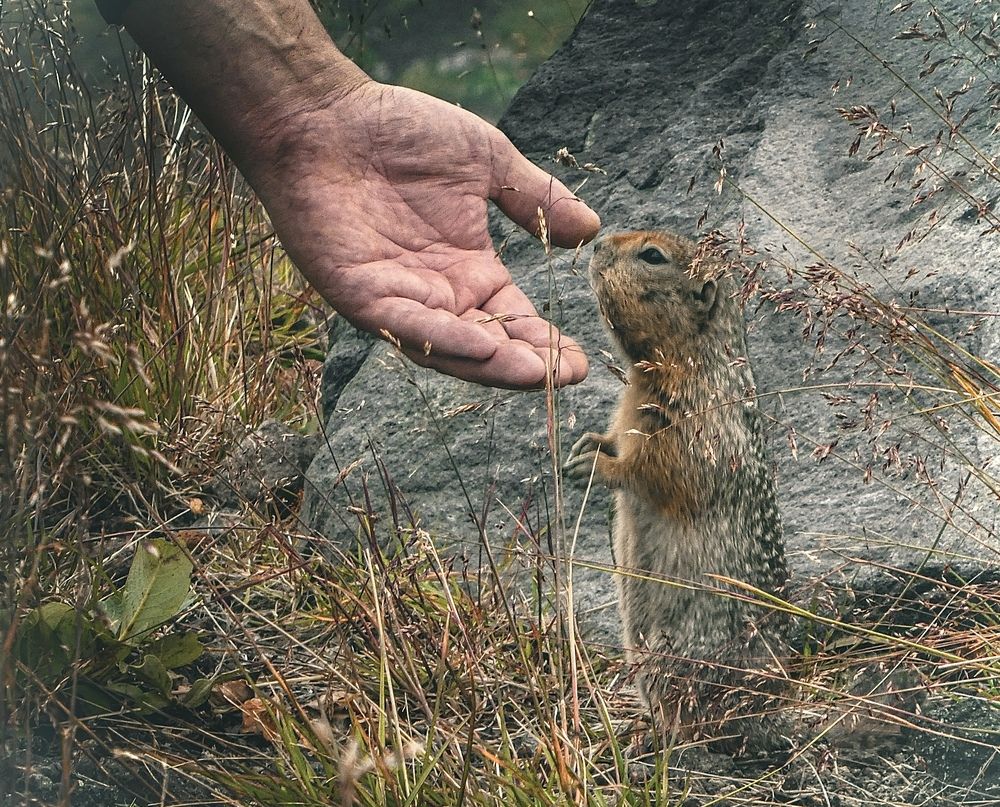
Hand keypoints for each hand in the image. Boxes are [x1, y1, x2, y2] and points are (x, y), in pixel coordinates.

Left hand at [246, 81, 599, 388]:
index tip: (581, 361)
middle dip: (528, 363)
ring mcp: (398, 298)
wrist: (325, 115)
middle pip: (488, 345)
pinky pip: (407, 325)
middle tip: (569, 376)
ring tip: (535, 374)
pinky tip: (482, 347)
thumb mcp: (487, 163)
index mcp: (468, 269)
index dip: (545, 342)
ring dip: (492, 365)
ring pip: (450, 347)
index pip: (512, 320)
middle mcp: (436, 294)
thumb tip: (590, 229)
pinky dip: (443, 339)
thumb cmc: (401, 132)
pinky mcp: (360, 293)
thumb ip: (535, 199)